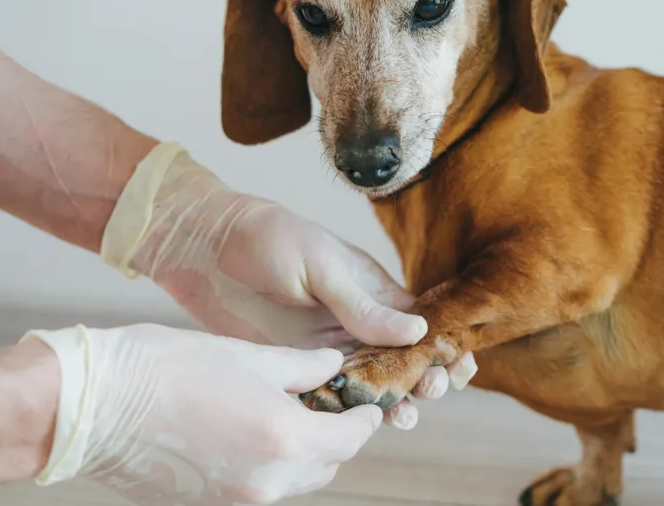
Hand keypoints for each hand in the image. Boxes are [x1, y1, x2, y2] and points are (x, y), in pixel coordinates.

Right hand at [24, 323, 375, 504]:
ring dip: (302, 454)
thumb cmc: (167, 368)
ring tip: (288, 415)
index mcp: (284, 438)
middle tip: (327, 405)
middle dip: (334, 438)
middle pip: (325, 466)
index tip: (367, 405)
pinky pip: (257, 488)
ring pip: (293, 482)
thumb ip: (301, 366)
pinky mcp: (206, 505)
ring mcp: (235, 499)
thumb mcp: (248, 356)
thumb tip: (333, 363)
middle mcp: (267, 480)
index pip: (350, 441)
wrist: (89, 406)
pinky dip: (268, 466)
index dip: (363, 421)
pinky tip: (249, 433)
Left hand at [99, 143, 475, 428]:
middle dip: (425, 378)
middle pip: (404, 360)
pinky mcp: (297, 367)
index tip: (458, 365)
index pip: (421, 323)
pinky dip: (350, 413)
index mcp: (373, 291)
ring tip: (406, 416)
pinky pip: (331, 396)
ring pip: (373, 384)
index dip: (443, 345)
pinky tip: (361, 424)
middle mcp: (357, 323)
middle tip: (430, 389)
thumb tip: (418, 330)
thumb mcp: (322, 266)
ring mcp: (328, 348)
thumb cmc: (269, 240)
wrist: (205, 249)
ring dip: (395, 401)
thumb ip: (364, 304)